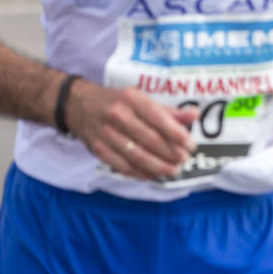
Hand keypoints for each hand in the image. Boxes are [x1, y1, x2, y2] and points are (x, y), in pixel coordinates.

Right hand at [66, 80, 198, 180]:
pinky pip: (121, 166)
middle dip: (170, 152)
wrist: (78, 105)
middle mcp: (117, 115)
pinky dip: (139, 173)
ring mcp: (105, 134)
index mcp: (132, 99)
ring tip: (173, 170)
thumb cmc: (118, 101)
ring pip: (135, 155)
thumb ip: (168, 110)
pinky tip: (153, 175)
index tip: (190, 145)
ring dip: (157, 166)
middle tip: (184, 160)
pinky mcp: (98, 149)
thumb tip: (194, 113)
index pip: (158, 118)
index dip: (176, 134)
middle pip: (148, 139)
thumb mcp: (141, 99)